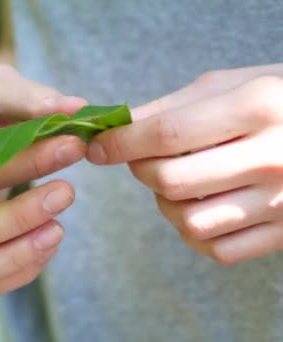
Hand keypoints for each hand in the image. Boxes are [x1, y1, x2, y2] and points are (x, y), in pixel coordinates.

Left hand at [87, 64, 282, 264]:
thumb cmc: (276, 100)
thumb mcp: (230, 85)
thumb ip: (171, 107)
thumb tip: (116, 127)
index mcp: (257, 108)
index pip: (167, 134)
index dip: (121, 143)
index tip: (97, 147)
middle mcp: (272, 158)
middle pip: (171, 181)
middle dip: (141, 170)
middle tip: (143, 158)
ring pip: (190, 221)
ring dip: (166, 203)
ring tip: (178, 182)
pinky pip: (216, 248)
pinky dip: (194, 232)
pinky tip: (201, 205)